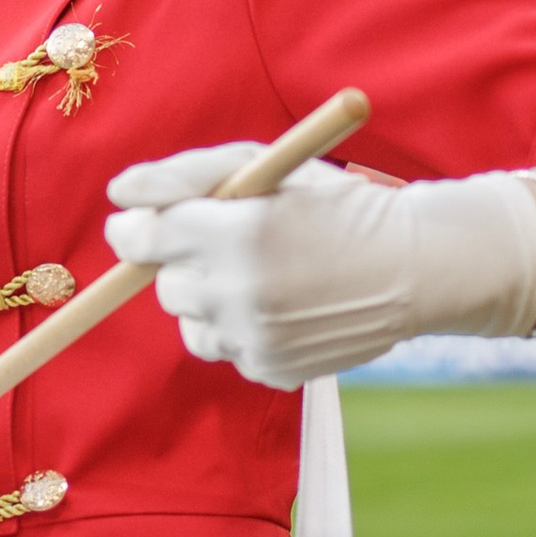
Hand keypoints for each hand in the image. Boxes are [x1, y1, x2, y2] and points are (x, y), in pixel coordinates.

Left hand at [104, 144, 535, 388]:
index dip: (135, 229)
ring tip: (264, 277)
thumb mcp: (268, 167)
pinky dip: (242, 328)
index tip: (142, 225)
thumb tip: (119, 193)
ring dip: (210, 300)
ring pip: (190, 323)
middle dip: (184, 263)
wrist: (415, 267)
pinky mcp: (271, 368)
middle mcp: (239, 291)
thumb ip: (186, 174)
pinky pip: (227, 348)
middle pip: (162, 285)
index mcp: (235, 232)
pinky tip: (288, 306)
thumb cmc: (337, 205)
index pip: (140, 238)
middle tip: (230, 245)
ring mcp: (255, 338)